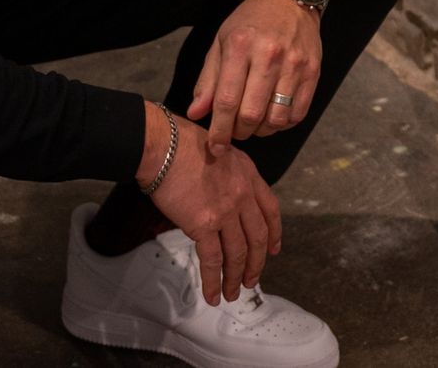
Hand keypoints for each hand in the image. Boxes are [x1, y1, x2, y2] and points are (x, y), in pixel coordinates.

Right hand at [142, 105, 281, 303]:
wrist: (163, 145)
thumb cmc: (183, 143)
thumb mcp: (221, 149)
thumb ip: (231, 175)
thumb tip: (225, 198)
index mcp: (249, 174)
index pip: (271, 210)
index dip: (274, 233)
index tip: (274, 250)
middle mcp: (243, 194)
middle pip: (258, 237)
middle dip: (257, 263)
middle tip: (252, 280)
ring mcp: (226, 210)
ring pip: (238, 253)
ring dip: (236, 278)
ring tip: (233, 293)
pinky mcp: (204, 224)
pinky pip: (213, 260)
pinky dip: (214, 281)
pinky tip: (212, 294)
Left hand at [188, 0, 322, 149]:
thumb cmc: (250, 21)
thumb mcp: (221, 42)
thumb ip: (208, 80)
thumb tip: (196, 114)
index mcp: (240, 45)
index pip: (226, 100)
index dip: (219, 129)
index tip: (215, 146)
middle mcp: (269, 54)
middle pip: (251, 114)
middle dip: (239, 133)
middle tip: (234, 133)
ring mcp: (294, 63)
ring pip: (276, 118)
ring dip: (262, 131)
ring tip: (254, 124)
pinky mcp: (313, 71)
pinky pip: (298, 113)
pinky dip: (283, 124)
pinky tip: (273, 116)